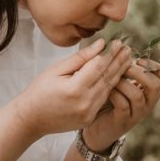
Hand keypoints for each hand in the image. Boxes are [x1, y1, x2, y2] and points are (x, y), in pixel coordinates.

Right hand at [12, 39, 132, 138]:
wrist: (31, 119)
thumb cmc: (39, 90)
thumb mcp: (56, 70)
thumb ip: (80, 58)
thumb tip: (100, 44)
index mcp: (75, 89)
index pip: (98, 66)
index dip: (110, 53)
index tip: (118, 42)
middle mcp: (85, 102)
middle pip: (107, 77)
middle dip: (118, 61)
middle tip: (128, 48)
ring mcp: (88, 113)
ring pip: (108, 88)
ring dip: (119, 73)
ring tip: (127, 59)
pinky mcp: (89, 118)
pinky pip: (104, 99)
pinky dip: (111, 86)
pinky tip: (118, 75)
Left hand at [82, 57, 159, 151]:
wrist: (97, 128)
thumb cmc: (109, 100)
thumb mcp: (121, 83)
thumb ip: (127, 70)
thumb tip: (125, 47)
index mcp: (149, 92)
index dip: (155, 66)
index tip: (139, 60)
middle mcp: (147, 103)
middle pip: (155, 86)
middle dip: (139, 73)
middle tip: (125, 67)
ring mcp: (136, 114)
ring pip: (138, 96)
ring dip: (124, 83)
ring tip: (113, 79)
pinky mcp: (123, 122)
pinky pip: (123, 106)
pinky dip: (115, 95)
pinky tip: (108, 90)